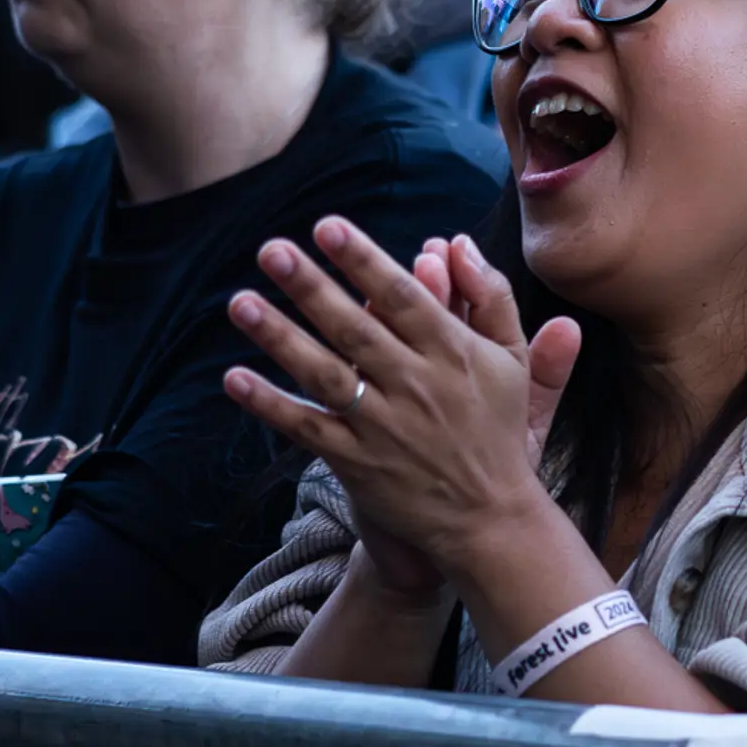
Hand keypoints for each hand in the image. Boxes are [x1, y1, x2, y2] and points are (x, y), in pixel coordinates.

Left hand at [226, 221, 580, 598]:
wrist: (490, 520)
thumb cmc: (498, 430)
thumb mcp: (511, 360)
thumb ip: (491, 297)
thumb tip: (460, 241)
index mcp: (454, 354)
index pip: (403, 297)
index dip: (364, 260)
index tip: (327, 226)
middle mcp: (417, 386)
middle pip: (355, 329)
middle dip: (311, 287)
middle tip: (271, 250)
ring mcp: (384, 427)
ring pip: (326, 375)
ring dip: (281, 338)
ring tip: (241, 303)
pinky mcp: (358, 464)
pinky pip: (308, 429)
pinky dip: (271, 406)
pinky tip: (235, 378)